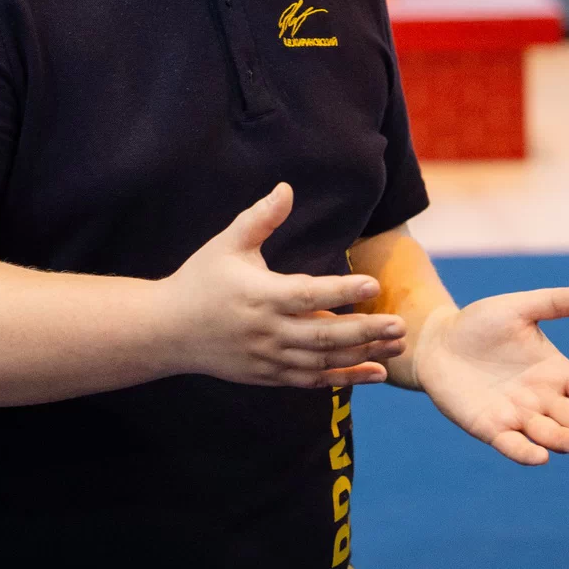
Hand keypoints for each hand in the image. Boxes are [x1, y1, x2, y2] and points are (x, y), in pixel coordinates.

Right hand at [162, 183, 406, 387]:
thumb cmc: (200, 280)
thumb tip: (287, 188)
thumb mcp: (227, 244)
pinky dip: (345, 378)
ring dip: (362, 356)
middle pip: (324, 335)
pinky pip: (313, 381)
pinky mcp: (269, 375)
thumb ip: (260, 218)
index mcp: (260, 296)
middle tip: (400, 325)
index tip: (373, 283)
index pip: (308, 294)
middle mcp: (268, 331)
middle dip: (366, 331)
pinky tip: (374, 373)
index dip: (342, 291)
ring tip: (397, 348)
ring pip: (323, 362)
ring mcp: (269, 358)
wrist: (167, 331)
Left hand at [413, 286, 568, 465]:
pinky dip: (525, 452)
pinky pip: (511, 444)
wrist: (438, 343)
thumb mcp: (518, 309)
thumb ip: (552, 303)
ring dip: (564, 440)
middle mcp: (542, 398)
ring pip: (547, 433)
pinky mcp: (490, 428)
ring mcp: (517, 416)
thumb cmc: (480, 324)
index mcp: (555, 371)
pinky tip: (539, 457)